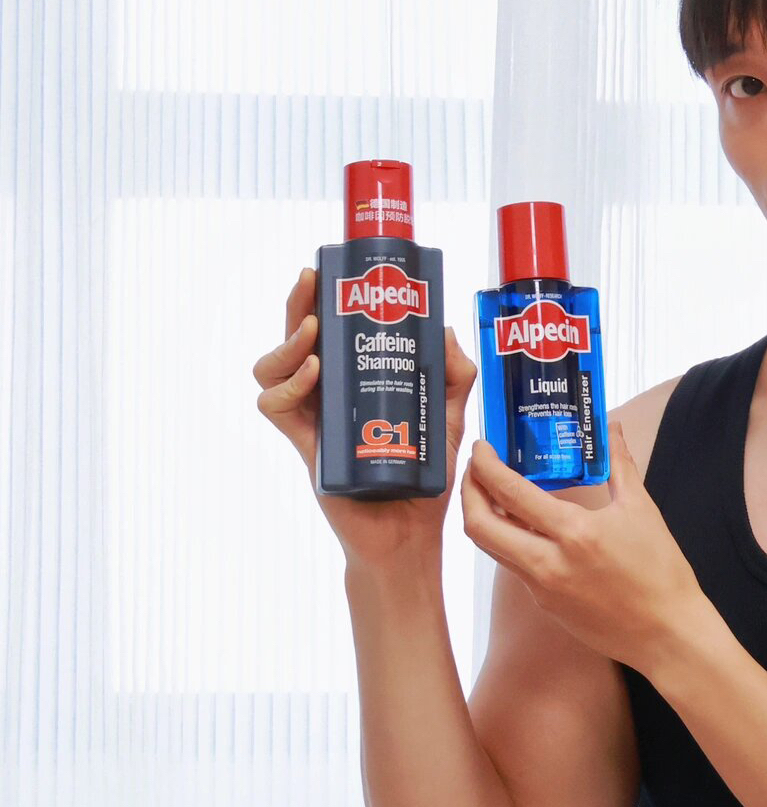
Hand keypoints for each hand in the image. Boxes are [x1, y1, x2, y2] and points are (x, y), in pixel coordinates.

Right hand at [252, 266, 476, 573]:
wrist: (412, 535)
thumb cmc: (426, 474)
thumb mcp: (452, 416)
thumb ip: (456, 374)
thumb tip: (445, 327)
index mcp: (354, 382)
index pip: (327, 333)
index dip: (319, 302)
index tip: (326, 272)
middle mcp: (326, 397)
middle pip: (293, 341)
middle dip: (297, 306)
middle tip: (311, 282)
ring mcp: (312, 421)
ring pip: (271, 371)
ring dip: (286, 345)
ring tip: (314, 334)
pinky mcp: (306, 448)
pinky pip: (276, 409)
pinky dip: (288, 386)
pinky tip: (316, 372)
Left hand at [459, 420, 709, 675]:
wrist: (667, 634)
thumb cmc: (660, 572)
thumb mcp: (642, 510)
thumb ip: (619, 464)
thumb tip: (610, 428)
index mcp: (574, 534)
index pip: (510, 493)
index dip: (485, 466)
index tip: (481, 448)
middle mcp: (549, 564)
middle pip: (479, 527)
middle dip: (467, 493)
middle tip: (474, 470)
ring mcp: (543, 590)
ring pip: (493, 549)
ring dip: (486, 518)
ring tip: (496, 493)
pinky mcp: (546, 606)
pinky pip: (517, 567)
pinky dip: (514, 541)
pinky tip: (530, 527)